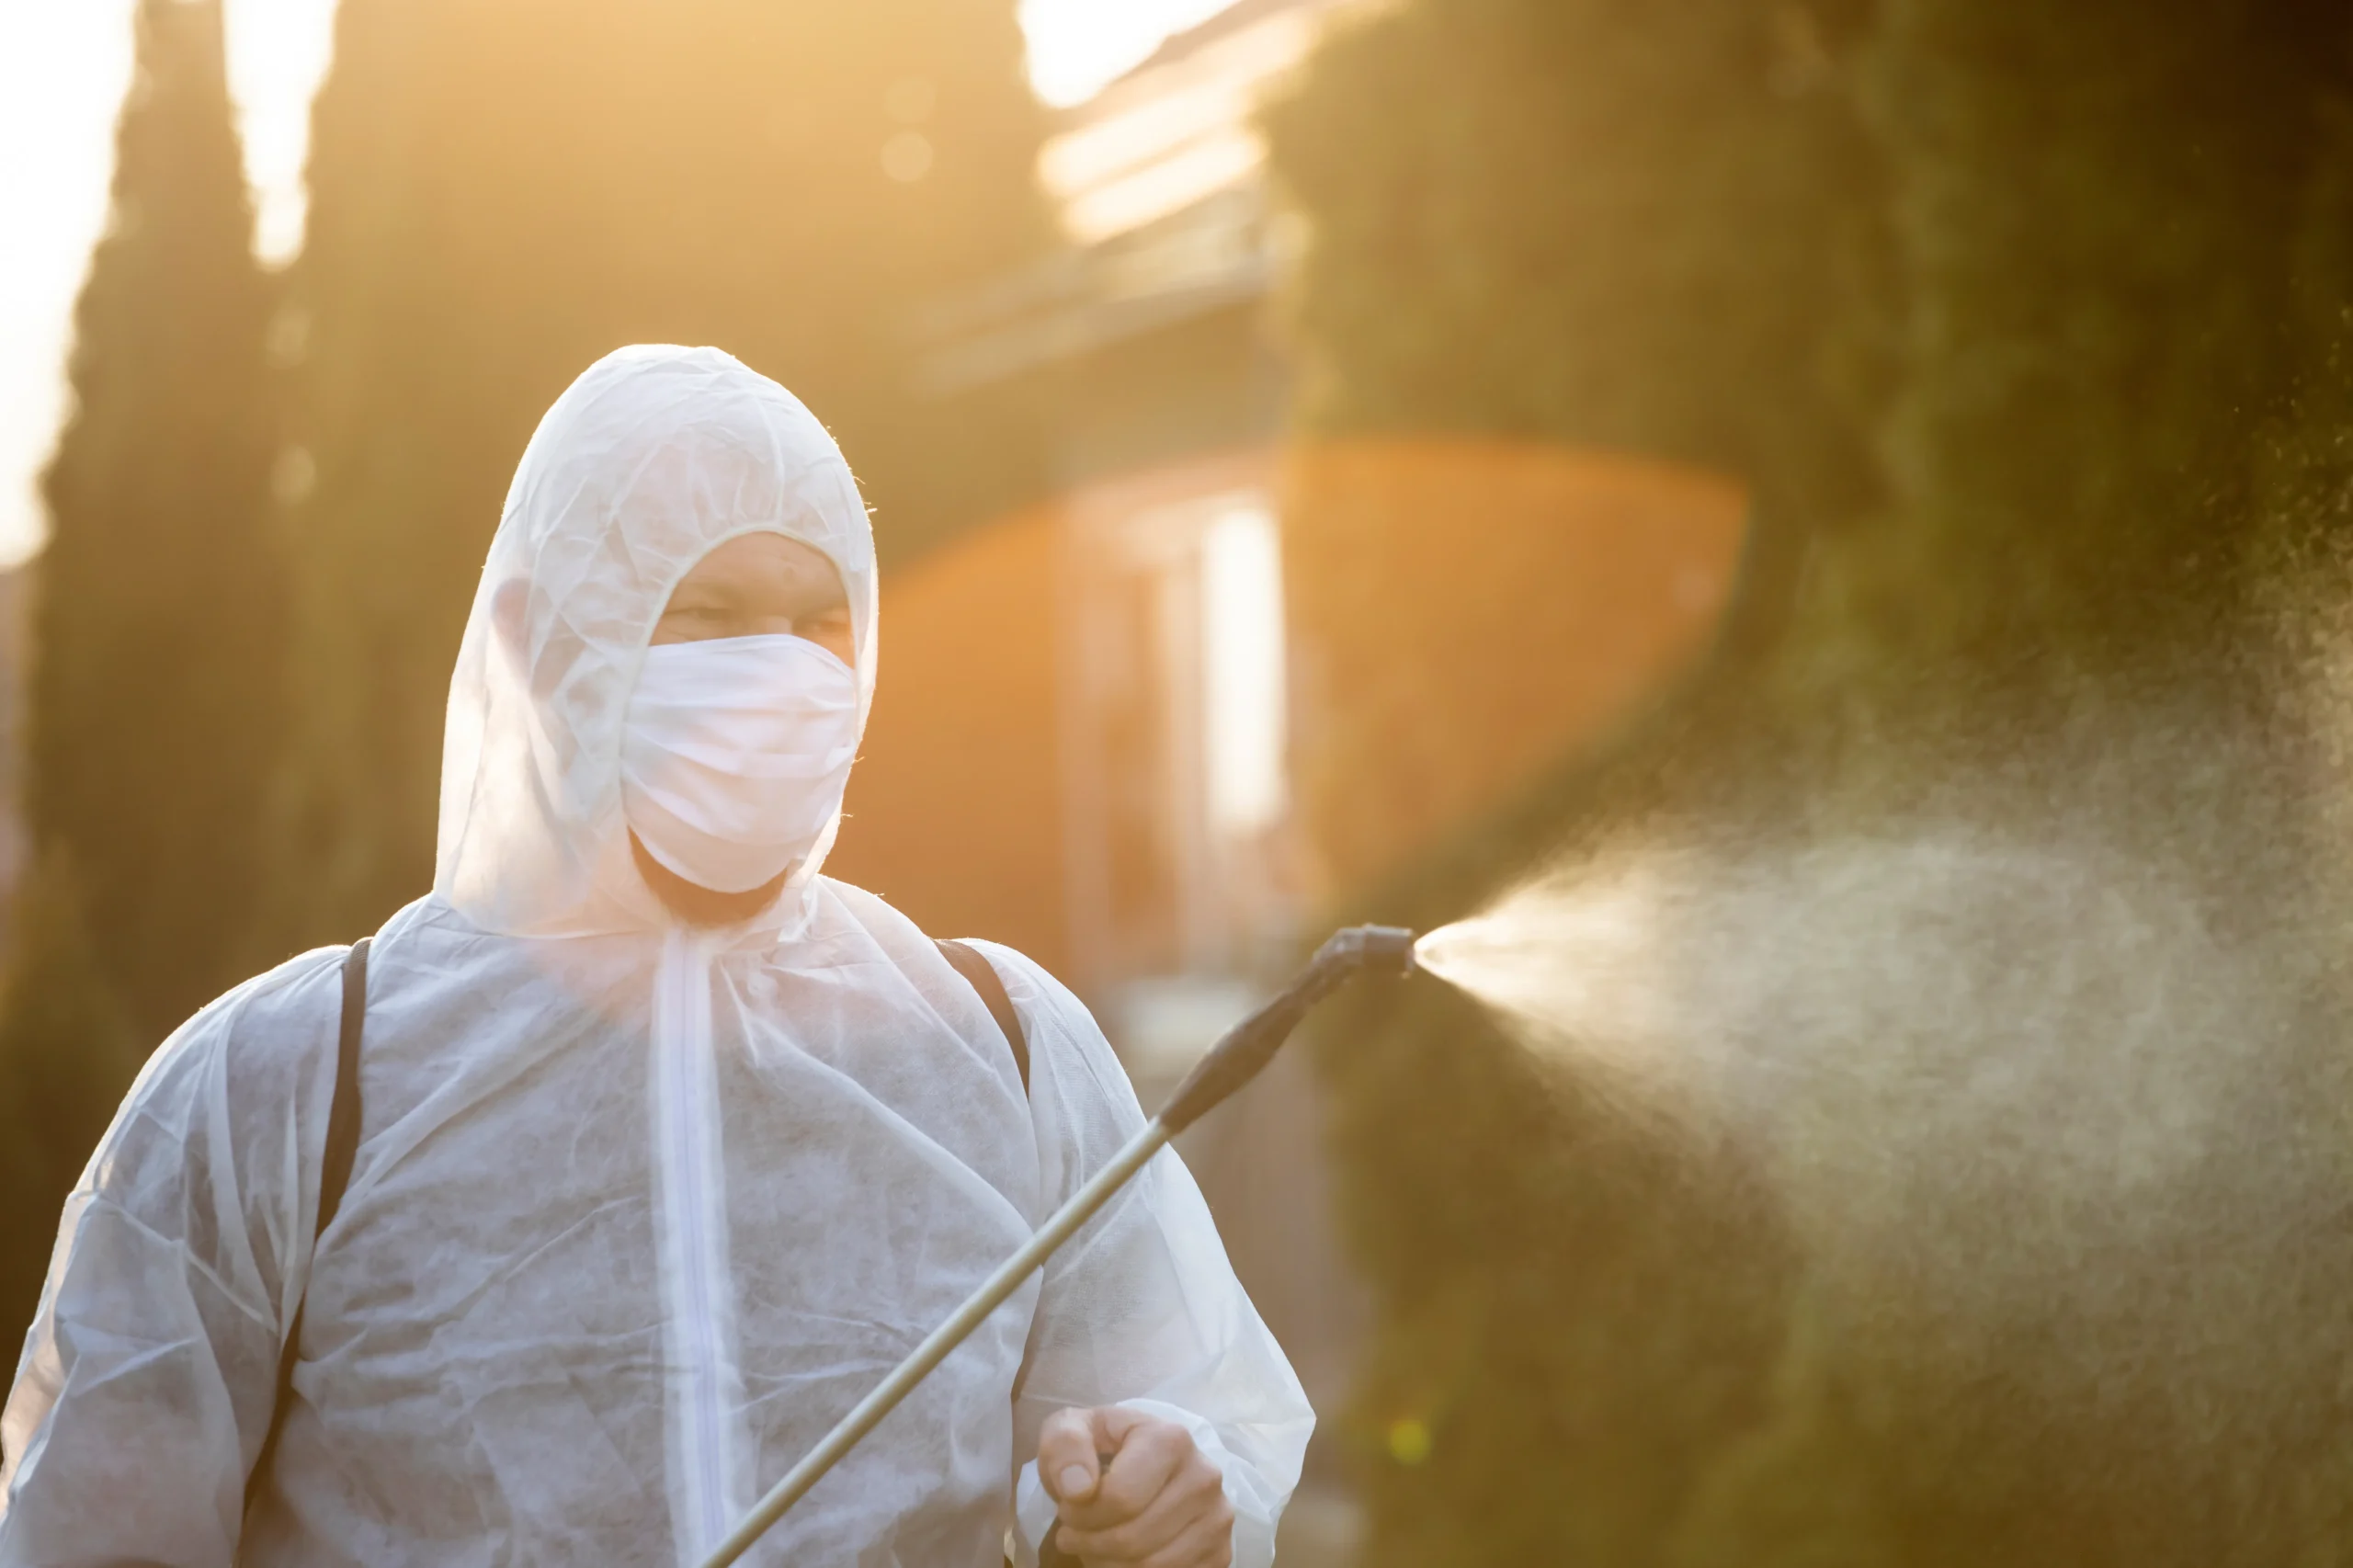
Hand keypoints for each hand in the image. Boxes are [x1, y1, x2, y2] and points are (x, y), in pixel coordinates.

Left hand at [1037, 1405, 1234, 1567]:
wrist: (1137, 1462)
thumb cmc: (1099, 1448)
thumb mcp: (1070, 1430)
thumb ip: (1066, 1447)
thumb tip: (1078, 1488)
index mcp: (1171, 1439)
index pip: (1120, 1498)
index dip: (1080, 1513)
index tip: (1068, 1508)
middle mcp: (1204, 1477)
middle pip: (1133, 1538)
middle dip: (1090, 1542)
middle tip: (1074, 1533)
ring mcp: (1217, 1518)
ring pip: (1150, 1566)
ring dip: (1108, 1563)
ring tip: (1093, 1543)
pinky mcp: (1220, 1552)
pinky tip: (1119, 1556)